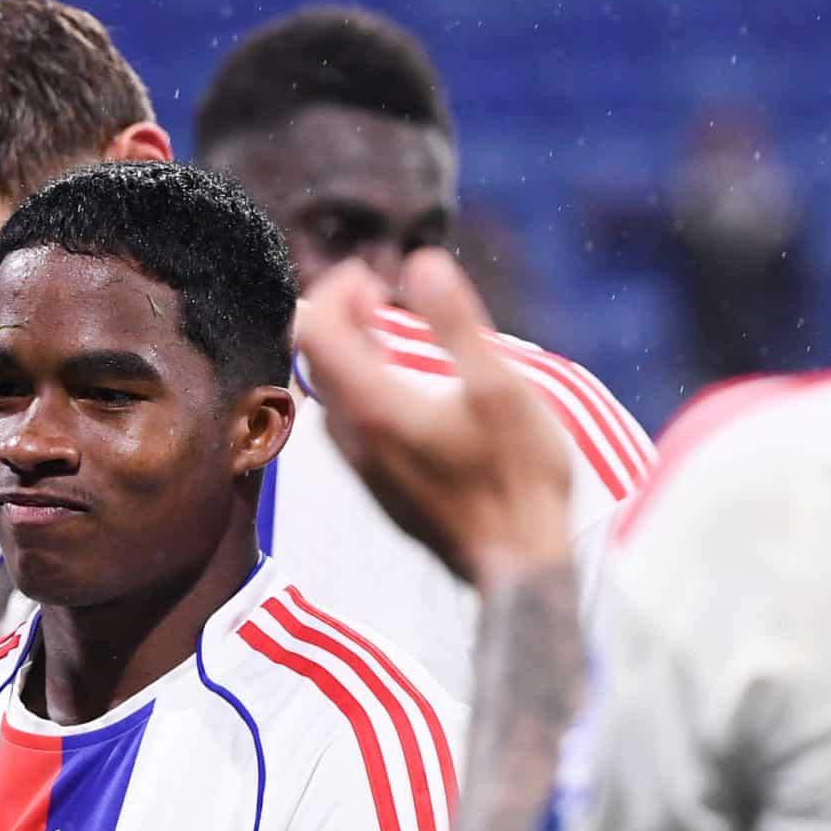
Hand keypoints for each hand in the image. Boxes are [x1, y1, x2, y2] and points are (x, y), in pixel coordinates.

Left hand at [293, 248, 576, 588]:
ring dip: (351, 350)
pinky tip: (405, 384)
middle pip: (312, 359)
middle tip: (381, 295)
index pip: (313, 330)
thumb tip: (422, 263)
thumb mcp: (499, 388)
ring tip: (391, 332)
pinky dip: (362, 385)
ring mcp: (361, 467)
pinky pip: (347, 421)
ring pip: (329, 391)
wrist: (518, 568)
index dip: (334, 291)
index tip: (376, 278)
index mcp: (373, 408)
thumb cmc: (518, 478)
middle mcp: (353, 439)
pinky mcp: (377, 485)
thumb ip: (456, 323)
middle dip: (339, 314)